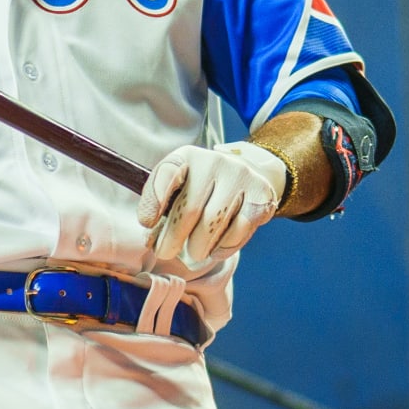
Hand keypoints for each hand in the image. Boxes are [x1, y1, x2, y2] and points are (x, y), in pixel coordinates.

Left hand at [137, 141, 286, 267]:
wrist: (246, 173)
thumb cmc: (201, 187)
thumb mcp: (177, 186)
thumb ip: (160, 208)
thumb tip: (150, 239)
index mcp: (187, 156)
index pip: (167, 174)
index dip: (153, 201)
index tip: (147, 224)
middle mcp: (214, 162)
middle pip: (189, 209)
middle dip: (173, 237)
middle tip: (165, 253)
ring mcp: (240, 177)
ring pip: (213, 223)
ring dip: (198, 246)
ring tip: (193, 252)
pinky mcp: (261, 195)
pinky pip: (238, 231)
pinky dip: (223, 247)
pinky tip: (214, 250)